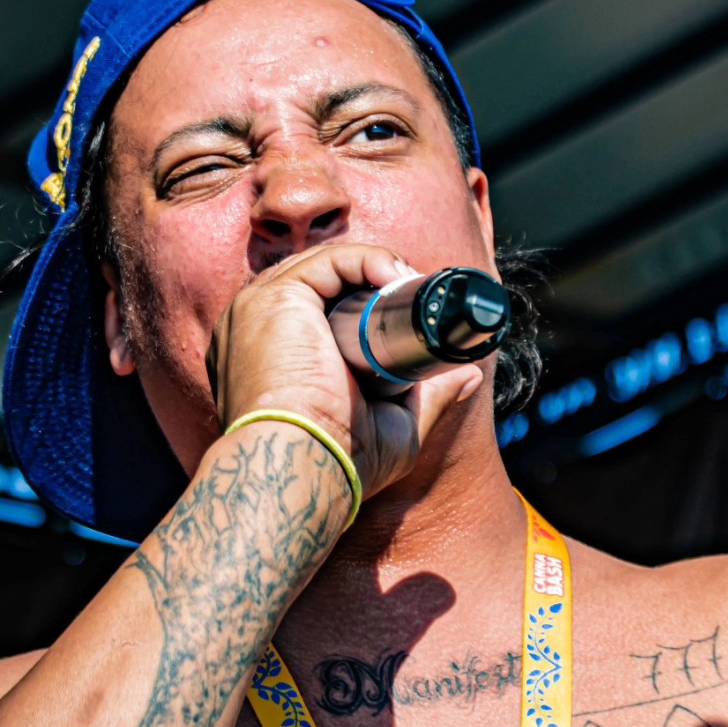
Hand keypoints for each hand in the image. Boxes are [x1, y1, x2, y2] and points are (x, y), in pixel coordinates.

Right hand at [207, 244, 483, 499]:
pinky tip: (396, 278)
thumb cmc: (338, 461)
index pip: (320, 308)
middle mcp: (260, 328)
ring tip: (411, 287)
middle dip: (374, 281)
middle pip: (323, 281)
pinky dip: (367, 260)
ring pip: (326, 265)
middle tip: (419, 297)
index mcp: (276, 356)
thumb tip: (468, 377)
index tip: (409, 313)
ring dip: (376, 268)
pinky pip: (328, 260)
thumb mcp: (393, 427)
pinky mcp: (274, 298)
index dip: (366, 303)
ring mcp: (261, 310)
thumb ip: (426, 396)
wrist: (305, 467)